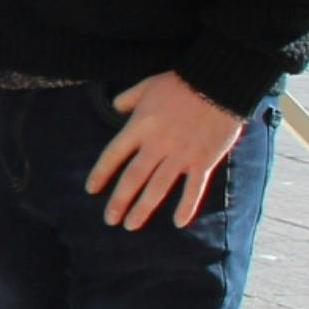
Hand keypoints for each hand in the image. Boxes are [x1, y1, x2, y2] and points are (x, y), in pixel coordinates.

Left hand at [86, 72, 246, 230]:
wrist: (218, 84)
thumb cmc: (180, 83)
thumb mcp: (146, 86)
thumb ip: (127, 99)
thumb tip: (114, 108)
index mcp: (139, 126)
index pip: (113, 155)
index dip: (101, 173)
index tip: (91, 190)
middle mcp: (157, 144)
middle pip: (133, 177)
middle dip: (119, 201)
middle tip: (109, 220)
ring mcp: (181, 154)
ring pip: (158, 187)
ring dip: (143, 208)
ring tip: (131, 225)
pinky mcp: (203, 160)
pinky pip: (194, 188)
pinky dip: (186, 206)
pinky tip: (178, 223)